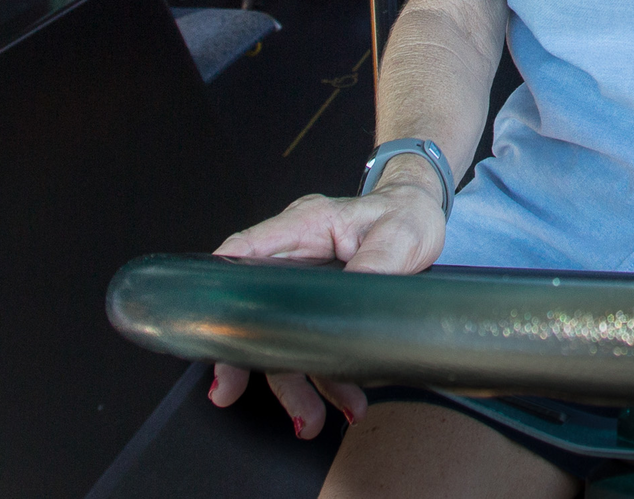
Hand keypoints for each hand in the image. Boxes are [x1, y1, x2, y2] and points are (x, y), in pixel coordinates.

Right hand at [205, 180, 447, 437]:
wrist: (425, 216)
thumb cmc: (406, 214)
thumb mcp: (400, 234)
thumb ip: (375, 264)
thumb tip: (353, 300)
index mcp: (305, 225)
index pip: (243, 251)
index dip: (217, 288)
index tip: (209, 330)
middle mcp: (296, 256)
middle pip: (255, 307)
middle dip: (250, 357)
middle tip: (237, 393)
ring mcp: (303, 284)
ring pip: (282, 337)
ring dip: (296, 382)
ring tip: (312, 419)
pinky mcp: (319, 306)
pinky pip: (311, 344)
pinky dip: (326, 376)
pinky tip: (344, 400)